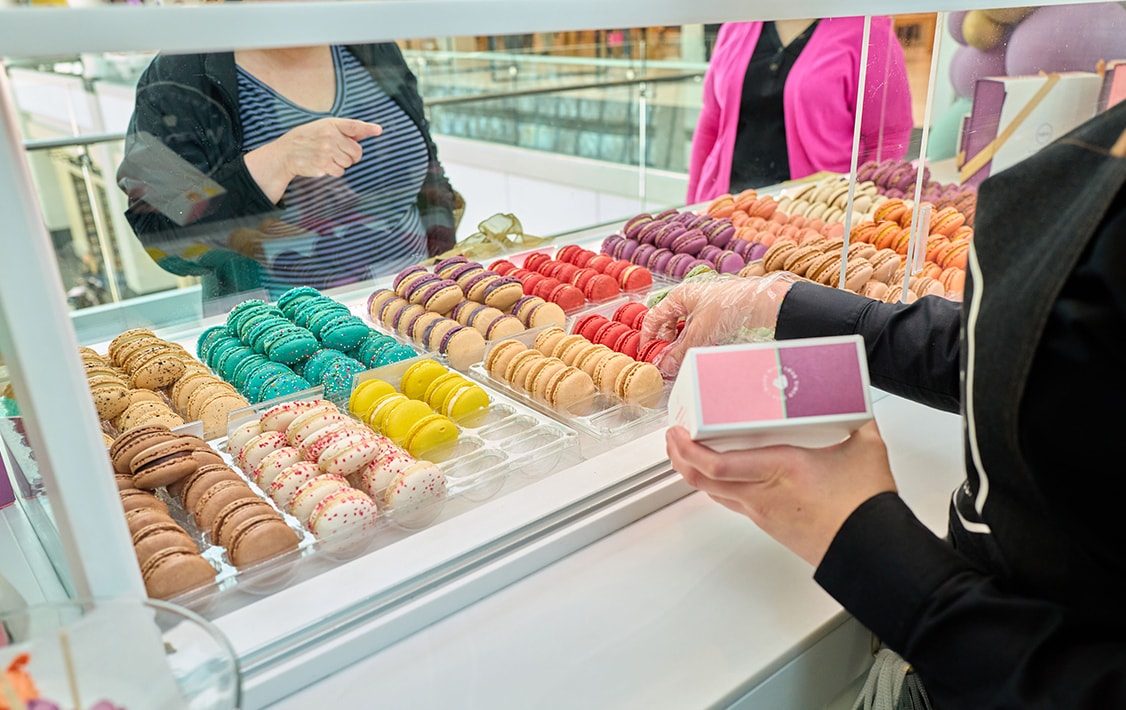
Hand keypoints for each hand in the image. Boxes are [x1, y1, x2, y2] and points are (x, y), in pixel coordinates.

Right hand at [245, 117, 382, 202]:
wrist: (286, 153)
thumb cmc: (307, 139)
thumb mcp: (323, 128)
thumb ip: (344, 131)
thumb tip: (365, 132)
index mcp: (331, 124)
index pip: (354, 125)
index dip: (367, 128)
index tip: (378, 130)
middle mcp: (329, 136)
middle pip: (357, 151)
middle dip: (352, 155)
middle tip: (339, 153)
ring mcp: (326, 150)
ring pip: (349, 162)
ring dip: (342, 163)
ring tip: (327, 157)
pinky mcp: (323, 164)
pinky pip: (340, 171)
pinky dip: (334, 171)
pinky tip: (323, 164)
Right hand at [639, 272, 799, 377]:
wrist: (760, 303)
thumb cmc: (727, 307)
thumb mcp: (699, 333)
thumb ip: (679, 351)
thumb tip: (664, 366)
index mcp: (679, 296)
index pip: (654, 316)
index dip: (648, 335)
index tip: (647, 352)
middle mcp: (689, 298)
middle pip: (669, 322)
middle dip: (666, 342)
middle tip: (667, 359)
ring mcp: (703, 305)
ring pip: (684, 326)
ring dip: (681, 343)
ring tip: (683, 358)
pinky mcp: (716, 312)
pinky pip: (698, 328)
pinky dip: (695, 340)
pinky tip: (699, 350)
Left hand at [665, 420, 896, 566]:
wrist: (873, 551)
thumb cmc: (865, 507)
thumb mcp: (864, 448)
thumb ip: (856, 417)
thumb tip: (854, 399)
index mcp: (779, 469)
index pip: (717, 464)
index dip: (688, 449)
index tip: (677, 431)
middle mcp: (762, 494)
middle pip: (702, 481)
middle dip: (679, 457)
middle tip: (673, 437)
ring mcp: (763, 513)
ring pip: (714, 493)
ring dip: (695, 473)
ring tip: (689, 452)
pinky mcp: (770, 525)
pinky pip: (732, 502)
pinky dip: (717, 485)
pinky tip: (723, 474)